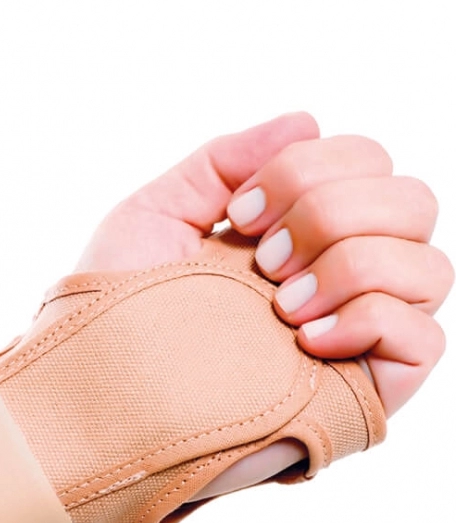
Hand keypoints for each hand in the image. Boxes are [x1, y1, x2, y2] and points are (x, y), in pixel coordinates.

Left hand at [76, 113, 451, 496]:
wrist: (99, 401)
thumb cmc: (115, 316)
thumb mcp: (156, 217)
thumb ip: (222, 162)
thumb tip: (306, 121)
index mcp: (297, 231)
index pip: (366, 161)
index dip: (308, 169)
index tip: (239, 216)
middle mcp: (338, 276)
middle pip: (410, 201)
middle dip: (332, 212)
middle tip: (263, 261)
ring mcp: (357, 334)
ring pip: (428, 265)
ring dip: (350, 267)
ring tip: (281, 306)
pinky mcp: (366, 390)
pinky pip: (425, 337)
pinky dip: (370, 322)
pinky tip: (306, 341)